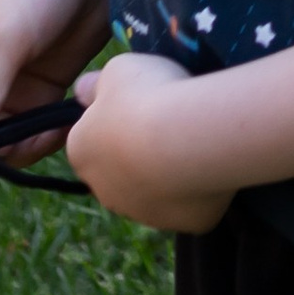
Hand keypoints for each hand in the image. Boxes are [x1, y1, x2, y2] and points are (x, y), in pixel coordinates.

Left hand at [63, 52, 243, 236]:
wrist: (190, 135)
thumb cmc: (147, 97)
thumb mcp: (116, 70)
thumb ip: (96, 84)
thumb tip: (84, 92)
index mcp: (81, 152)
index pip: (91, 139)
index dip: (116, 122)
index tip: (140, 106)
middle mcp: (104, 191)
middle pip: (120, 172)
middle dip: (138, 155)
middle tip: (167, 125)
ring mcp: (144, 213)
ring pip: (153, 192)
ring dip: (168, 174)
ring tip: (193, 142)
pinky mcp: (184, 224)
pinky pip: (191, 204)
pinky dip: (200, 188)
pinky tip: (213, 164)